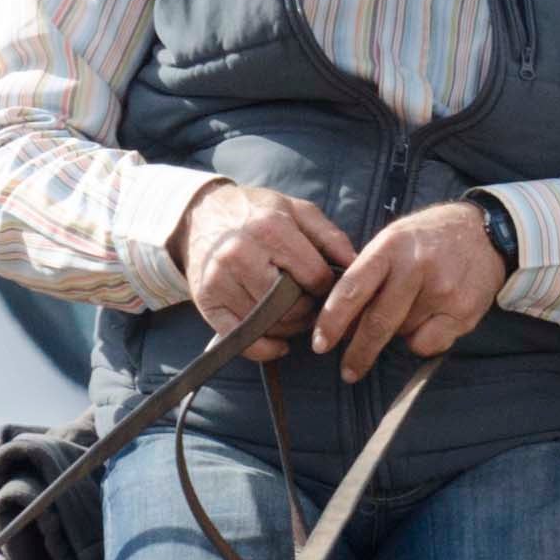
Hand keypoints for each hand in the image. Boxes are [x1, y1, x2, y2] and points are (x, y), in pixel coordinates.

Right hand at [169, 183, 352, 360]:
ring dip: (289, 328)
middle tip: (312, 305)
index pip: (314, 277)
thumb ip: (331, 237)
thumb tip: (358, 266)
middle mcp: (240, 254)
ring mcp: (219, 279)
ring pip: (268, 323)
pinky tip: (278, 343)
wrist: (202, 213)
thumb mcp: (298, 211)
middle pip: (291, 305)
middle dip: (309, 311)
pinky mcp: (205, 301)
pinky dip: (263, 348)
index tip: (325, 288)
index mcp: (270, 229)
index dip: (327, 288)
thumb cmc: (257, 212)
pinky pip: (239, 337)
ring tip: (294, 314)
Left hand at [311, 201, 507, 381]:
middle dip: (358, 352)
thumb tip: (340, 323)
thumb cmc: (427, 240)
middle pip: (378, 321)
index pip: (353, 288)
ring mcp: (444, 289)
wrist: (484, 233)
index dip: (332, 320)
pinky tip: (432, 320)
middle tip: (348, 371)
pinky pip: (429, 344)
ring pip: (403, 334)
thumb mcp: (393, 241)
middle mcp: (417, 266)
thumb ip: (367, 275)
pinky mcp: (464, 311)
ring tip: (412, 310)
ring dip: (398, 334)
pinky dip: (424, 341)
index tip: (320, 344)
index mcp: (391, 246)